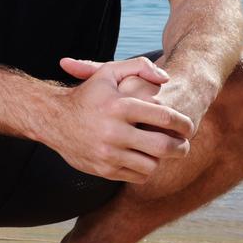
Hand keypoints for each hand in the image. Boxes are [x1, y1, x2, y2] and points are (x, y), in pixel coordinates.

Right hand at [41, 56, 192, 183]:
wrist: (54, 119)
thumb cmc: (88, 94)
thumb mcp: (108, 72)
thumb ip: (138, 67)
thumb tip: (166, 78)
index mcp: (119, 106)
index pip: (165, 117)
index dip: (184, 123)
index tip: (188, 127)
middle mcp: (113, 131)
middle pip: (163, 146)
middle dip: (181, 147)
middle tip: (184, 145)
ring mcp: (108, 153)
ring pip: (151, 164)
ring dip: (161, 159)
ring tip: (163, 152)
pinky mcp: (104, 169)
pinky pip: (137, 176)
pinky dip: (145, 169)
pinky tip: (143, 158)